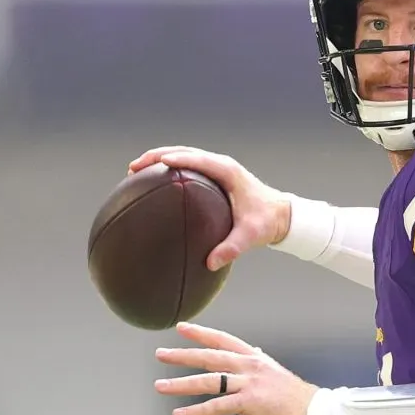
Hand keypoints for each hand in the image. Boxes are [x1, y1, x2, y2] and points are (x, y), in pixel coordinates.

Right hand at [128, 146, 290, 269]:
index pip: (199, 160)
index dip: (179, 159)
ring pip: (184, 156)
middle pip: (185, 152)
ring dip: (159, 159)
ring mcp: (218, 168)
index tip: (159, 163)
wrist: (281, 215)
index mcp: (228, 172)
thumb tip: (210, 263)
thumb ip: (232, 248)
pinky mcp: (215, 175)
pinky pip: (188, 166)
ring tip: (134, 170)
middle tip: (133, 167)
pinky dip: (169, 169)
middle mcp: (222, 165)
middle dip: (157, 156)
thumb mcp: (251, 236)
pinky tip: (152, 183)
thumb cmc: (266, 223)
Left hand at [154, 322, 318, 414]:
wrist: (315, 413)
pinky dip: (195, 411)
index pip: (223, 340)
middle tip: (161, 353)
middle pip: (210, 356)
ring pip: (209, 380)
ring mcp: (250, 383)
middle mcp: (251, 366)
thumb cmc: (297, 398)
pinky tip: (180, 414)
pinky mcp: (250, 402)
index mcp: (256, 358)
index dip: (201, 333)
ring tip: (161, 385)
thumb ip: (262, 363)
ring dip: (181, 383)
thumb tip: (257, 352)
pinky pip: (216, 406)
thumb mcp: (276, 373)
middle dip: (183, 354)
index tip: (182, 328)